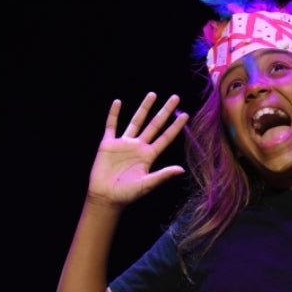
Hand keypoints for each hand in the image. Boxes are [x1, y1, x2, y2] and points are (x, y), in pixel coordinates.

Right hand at [87, 92, 188, 206]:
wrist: (106, 197)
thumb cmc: (127, 194)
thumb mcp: (147, 185)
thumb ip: (162, 175)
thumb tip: (181, 169)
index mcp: (149, 156)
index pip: (165, 137)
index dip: (175, 127)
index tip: (186, 114)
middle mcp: (138, 147)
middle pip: (154, 125)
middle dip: (165, 111)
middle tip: (175, 97)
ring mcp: (123, 144)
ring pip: (135, 121)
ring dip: (144, 108)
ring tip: (153, 94)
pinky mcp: (108, 144)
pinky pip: (111, 126)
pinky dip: (113, 114)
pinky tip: (118, 102)